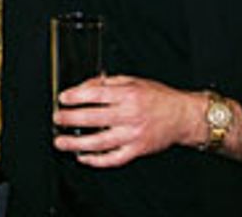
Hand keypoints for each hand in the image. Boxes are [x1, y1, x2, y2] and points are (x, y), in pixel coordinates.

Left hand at [53, 75, 201, 165]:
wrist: (183, 116)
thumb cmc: (158, 98)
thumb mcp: (132, 81)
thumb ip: (106, 83)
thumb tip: (83, 87)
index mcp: (128, 95)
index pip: (96, 95)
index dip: (76, 96)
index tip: (63, 98)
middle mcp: (130, 115)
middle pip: (94, 118)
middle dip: (71, 119)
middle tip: (57, 119)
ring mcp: (133, 135)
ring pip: (100, 142)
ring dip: (77, 143)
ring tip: (61, 142)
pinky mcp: (138, 150)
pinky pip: (114, 158)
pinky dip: (97, 160)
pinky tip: (83, 157)